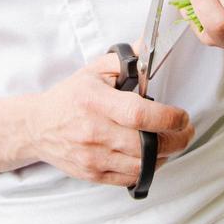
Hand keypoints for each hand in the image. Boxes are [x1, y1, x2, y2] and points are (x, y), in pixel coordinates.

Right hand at [28, 53, 194, 186]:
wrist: (38, 126)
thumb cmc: (69, 97)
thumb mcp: (94, 70)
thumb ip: (124, 60)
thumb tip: (150, 46)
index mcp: (95, 101)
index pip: (138, 115)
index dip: (167, 117)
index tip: (182, 115)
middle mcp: (94, 131)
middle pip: (145, 145)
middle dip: (175, 139)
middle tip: (186, 130)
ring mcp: (93, 157)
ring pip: (141, 165)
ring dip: (165, 155)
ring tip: (172, 141)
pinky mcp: (93, 174)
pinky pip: (129, 178)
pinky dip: (148, 169)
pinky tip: (153, 156)